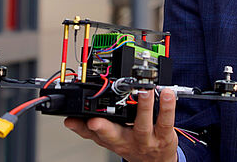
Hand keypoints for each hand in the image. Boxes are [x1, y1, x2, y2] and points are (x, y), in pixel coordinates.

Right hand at [64, 88, 178, 161]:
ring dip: (143, 108)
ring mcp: (146, 139)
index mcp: (112, 140)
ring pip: (143, 124)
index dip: (82, 128)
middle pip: (115, 134)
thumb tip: (69, 119)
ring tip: (144, 91)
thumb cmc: (132, 146)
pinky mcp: (164, 135)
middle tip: (96, 118)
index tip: (72, 120)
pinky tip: (167, 94)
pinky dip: (167, 107)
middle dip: (104, 127)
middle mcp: (127, 140)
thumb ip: (89, 130)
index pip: (94, 135)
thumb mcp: (109, 141)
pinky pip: (166, 121)